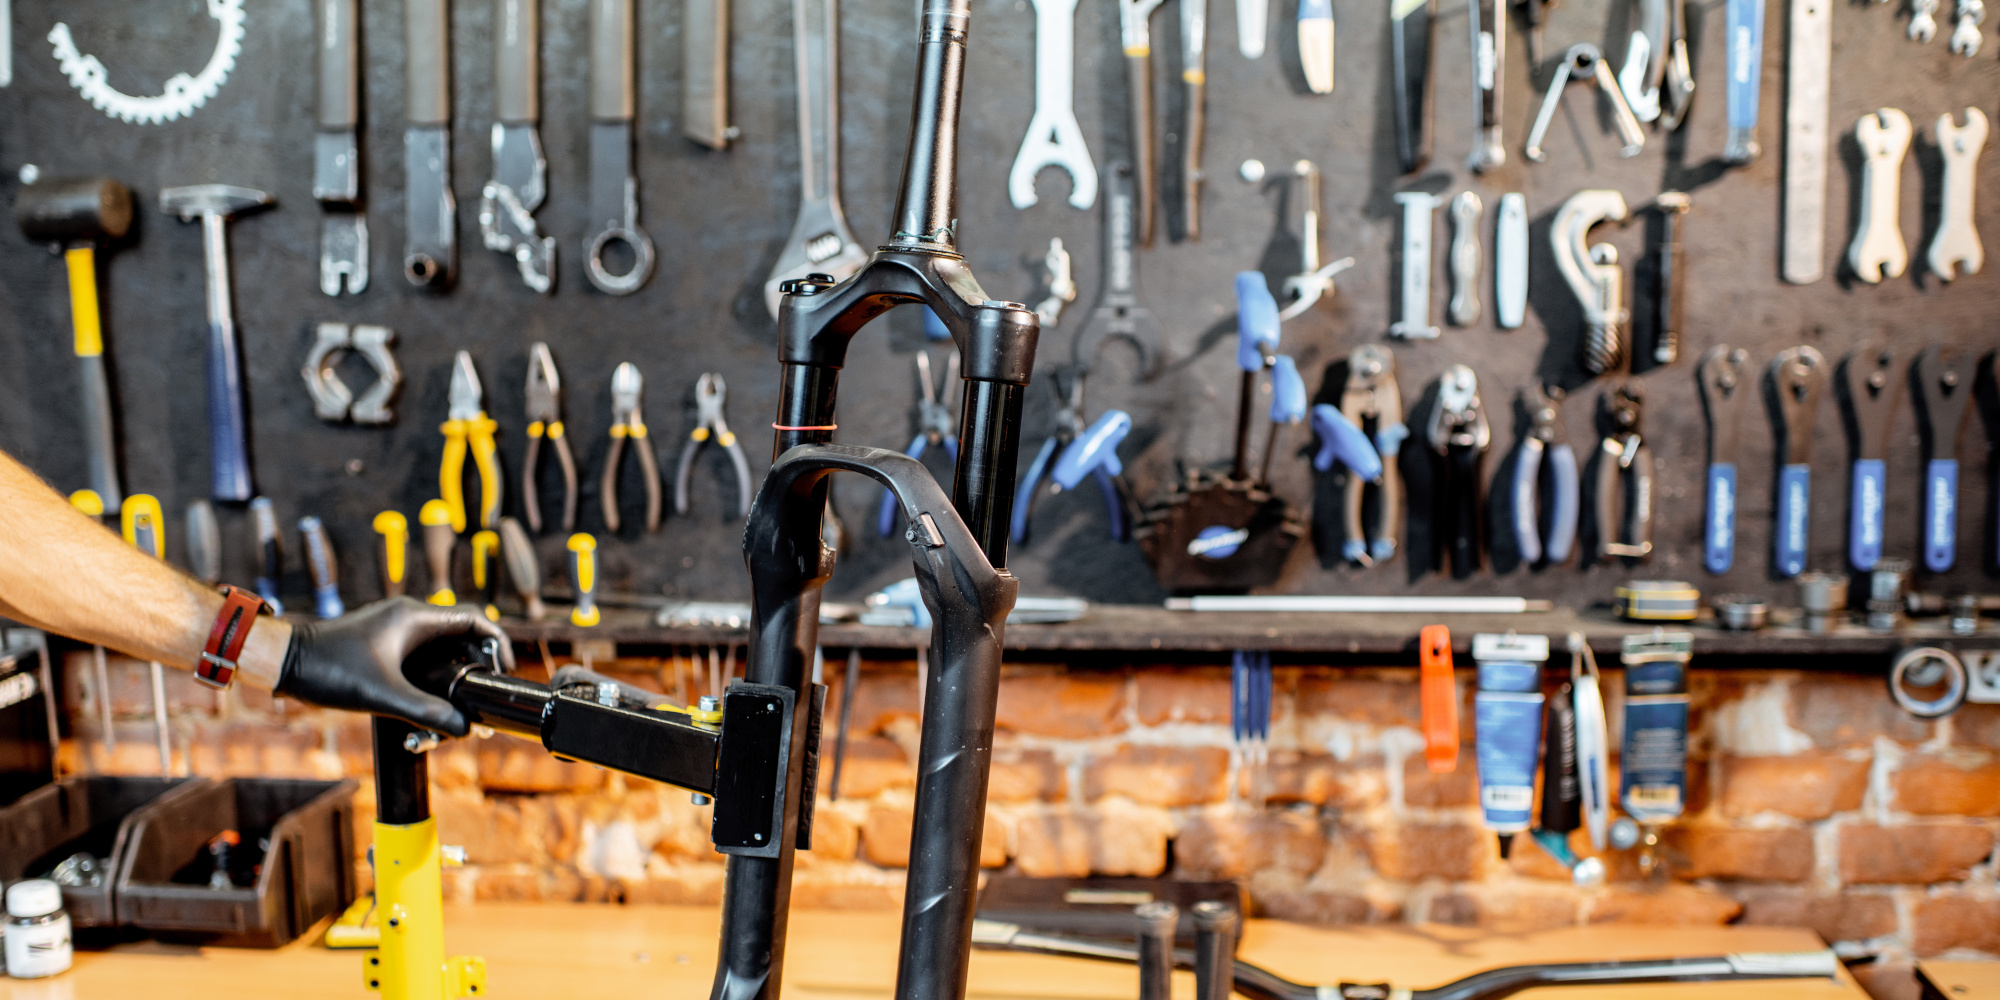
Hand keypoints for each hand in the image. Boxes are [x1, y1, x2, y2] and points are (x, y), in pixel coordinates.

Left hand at [275, 597, 514, 735]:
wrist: (282, 663)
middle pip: (462, 638)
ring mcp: (395, 633)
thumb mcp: (383, 695)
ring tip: (457, 713)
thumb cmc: (328, 668)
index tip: (503, 671)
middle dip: (476, 668)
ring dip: (452, 680)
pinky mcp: (384, 649)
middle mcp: (408, 619)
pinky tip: (428, 712)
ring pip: (441, 654)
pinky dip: (431, 684)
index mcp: (414, 617)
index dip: (496, 643)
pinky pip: (421, 663)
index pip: (474, 619)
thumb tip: (465, 728)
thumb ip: (426, 712)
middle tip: (483, 700)